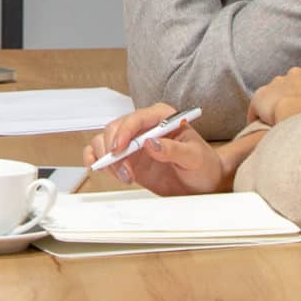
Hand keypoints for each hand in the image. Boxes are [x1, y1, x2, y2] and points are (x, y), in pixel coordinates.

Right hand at [84, 104, 229, 195]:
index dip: (124, 132)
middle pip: (115, 128)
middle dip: (114, 149)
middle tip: (124, 171)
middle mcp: (144, 126)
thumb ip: (173, 150)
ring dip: (107, 158)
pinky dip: (96, 158)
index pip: (135, 118)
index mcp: (161, 117)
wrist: (204, 183)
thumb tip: (150, 143)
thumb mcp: (194, 158)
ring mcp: (133, 142)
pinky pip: (103, 152)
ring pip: (105, 139)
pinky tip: (98, 167)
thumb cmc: (203, 166)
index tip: (119, 150)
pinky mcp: (127, 157)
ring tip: (124, 177)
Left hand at [249, 64, 300, 125]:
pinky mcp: (261, 95)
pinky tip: (266, 126)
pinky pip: (260, 104)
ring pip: (280, 92)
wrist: (300, 115)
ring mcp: (277, 83)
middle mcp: (296, 74)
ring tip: (286, 123)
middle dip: (300, 97)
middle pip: (298, 85)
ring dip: (282, 103)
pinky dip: (263, 113)